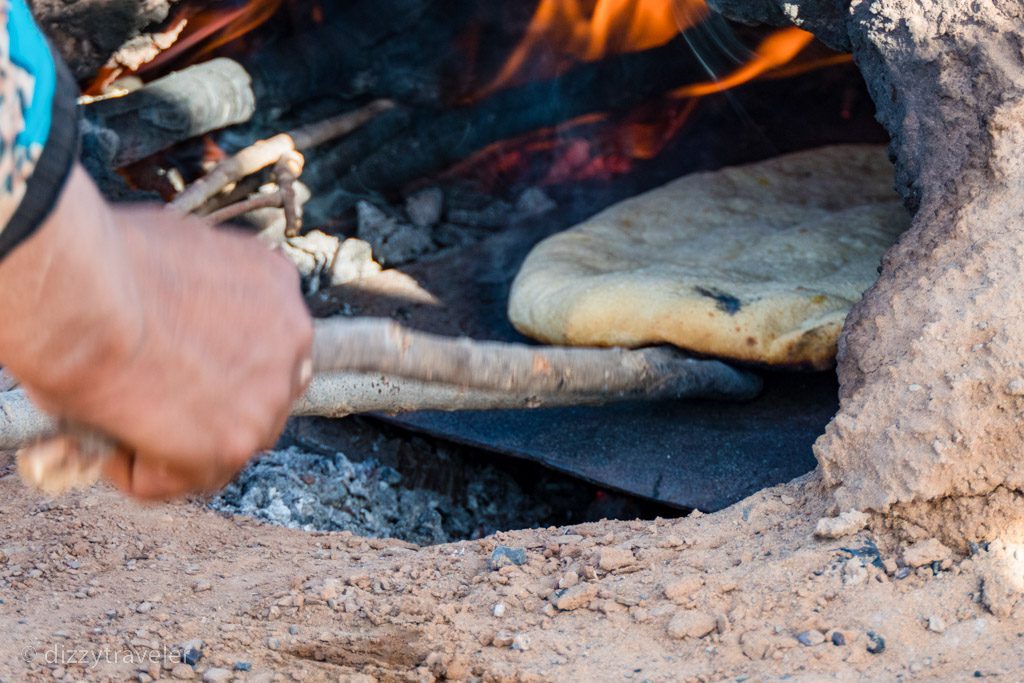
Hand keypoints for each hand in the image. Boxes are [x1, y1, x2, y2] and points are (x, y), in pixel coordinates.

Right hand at [0, 165, 312, 498]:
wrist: (81, 292)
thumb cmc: (101, 259)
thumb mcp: (174, 248)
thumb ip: (195, 290)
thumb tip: (169, 315)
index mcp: (275, 284)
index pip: (265, 342)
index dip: (219, 363)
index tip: (177, 369)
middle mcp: (290, 339)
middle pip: (259, 396)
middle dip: (208, 408)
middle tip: (149, 405)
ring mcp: (268, 395)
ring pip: (226, 444)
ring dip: (175, 445)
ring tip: (119, 421)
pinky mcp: (234, 443)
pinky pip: (186, 478)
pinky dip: (144, 474)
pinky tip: (110, 443)